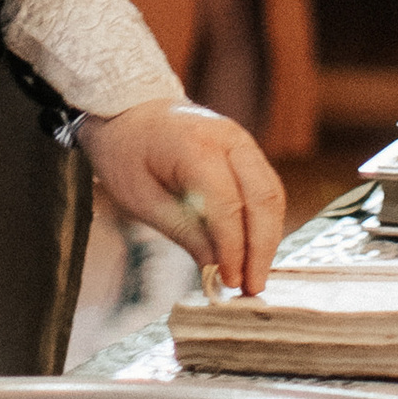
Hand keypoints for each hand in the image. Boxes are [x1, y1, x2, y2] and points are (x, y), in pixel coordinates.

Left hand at [83, 99, 282, 297]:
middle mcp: (229, 137)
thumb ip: (184, 232)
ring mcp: (241, 141)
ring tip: (254, 276)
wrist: (127, 111)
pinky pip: (265, 188)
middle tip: (252, 287)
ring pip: (272, 194)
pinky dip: (264, 221)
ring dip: (268, 238)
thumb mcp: (141, 198)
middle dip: (262, 248)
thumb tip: (215, 272)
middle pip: (263, 198)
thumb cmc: (126, 150)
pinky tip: (253, 251)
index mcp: (196, 144)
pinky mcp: (245, 151)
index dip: (233, 248)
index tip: (230, 281)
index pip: (228, 204)